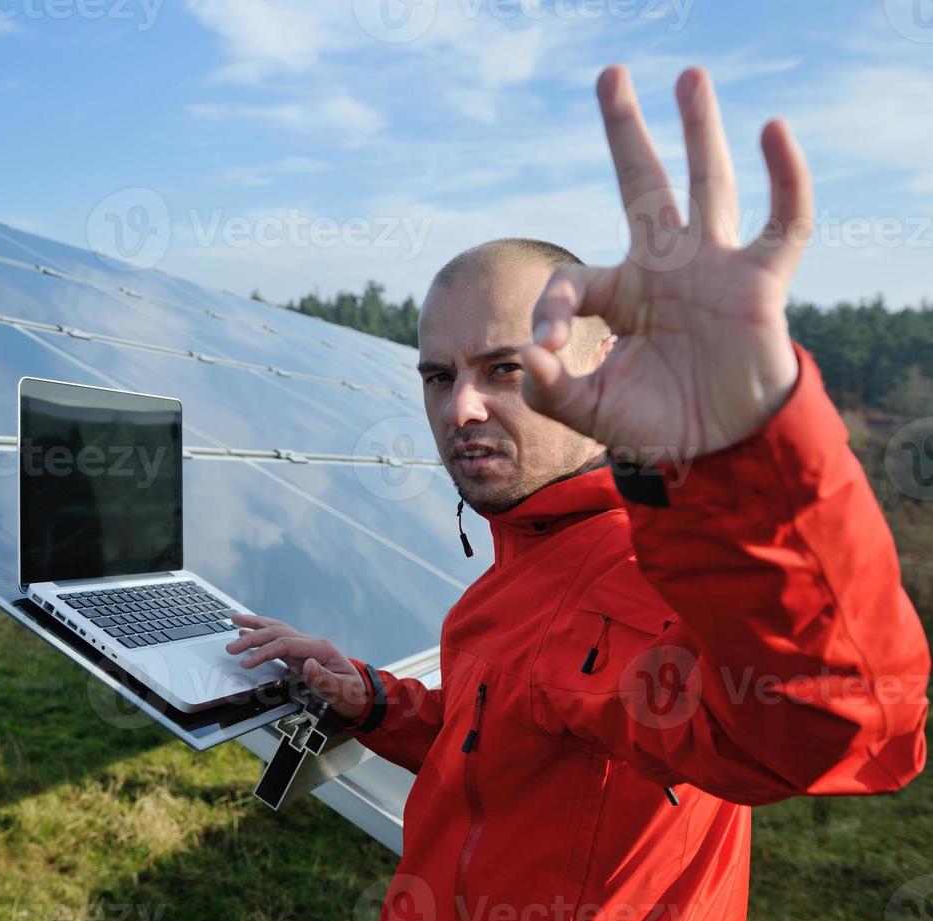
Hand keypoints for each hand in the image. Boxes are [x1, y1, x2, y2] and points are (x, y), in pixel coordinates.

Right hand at [226, 614, 367, 719]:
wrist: (360, 696)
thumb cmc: (352, 695)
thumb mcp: (342, 691)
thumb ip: (325, 679)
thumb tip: (307, 665)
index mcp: (321, 649)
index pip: (286, 644)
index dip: (265, 651)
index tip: (247, 662)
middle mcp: (312, 643)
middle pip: (278, 632)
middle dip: (253, 638)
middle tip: (232, 647)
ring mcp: (305, 647)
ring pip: (277, 629)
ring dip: (255, 625)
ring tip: (234, 620)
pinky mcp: (300, 654)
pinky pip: (278, 639)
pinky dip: (261, 633)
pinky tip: (248, 632)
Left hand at [521, 66, 811, 458]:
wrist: (721, 453)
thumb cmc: (657, 425)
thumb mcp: (590, 413)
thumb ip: (551, 390)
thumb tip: (527, 356)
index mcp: (622, 295)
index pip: (574, 281)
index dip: (551, 309)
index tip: (546, 347)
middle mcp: (665, 268)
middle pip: (643, 184)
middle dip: (625, 132)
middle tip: (611, 75)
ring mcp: (714, 269)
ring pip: (709, 184)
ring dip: (700, 129)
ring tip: (690, 74)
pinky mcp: (759, 283)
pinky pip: (783, 222)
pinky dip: (785, 178)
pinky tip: (773, 131)